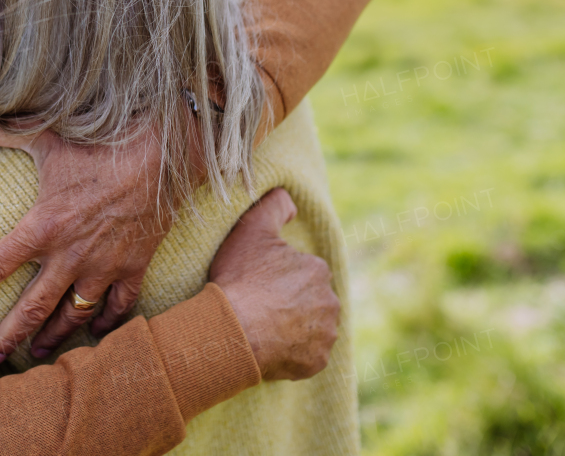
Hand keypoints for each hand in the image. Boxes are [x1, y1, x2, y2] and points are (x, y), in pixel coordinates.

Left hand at [0, 118, 174, 362]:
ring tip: (38, 351)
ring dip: (54, 336)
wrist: (161, 153)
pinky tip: (97, 332)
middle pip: (32, 308)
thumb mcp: (45, 138)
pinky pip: (119, 306)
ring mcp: (104, 265)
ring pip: (74, 315)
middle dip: (9, 335)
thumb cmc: (100, 144)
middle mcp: (70, 255)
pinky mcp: (134, 266)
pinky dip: (107, 323)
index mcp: (42, 227)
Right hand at [209, 188, 339, 380]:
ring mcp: (325, 335)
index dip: (278, 277)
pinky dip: (292, 353)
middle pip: (309, 300)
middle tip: (260, 306)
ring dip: (294, 328)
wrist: (234, 328)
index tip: (258, 283)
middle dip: (290, 303)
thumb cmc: (241, 278)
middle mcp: (330, 302)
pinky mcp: (316, 362)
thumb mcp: (252, 228)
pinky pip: (307, 356)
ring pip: (311, 328)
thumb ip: (274, 204)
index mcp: (318, 270)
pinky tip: (269, 347)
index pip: (302, 272)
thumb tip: (291, 200)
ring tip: (263, 328)